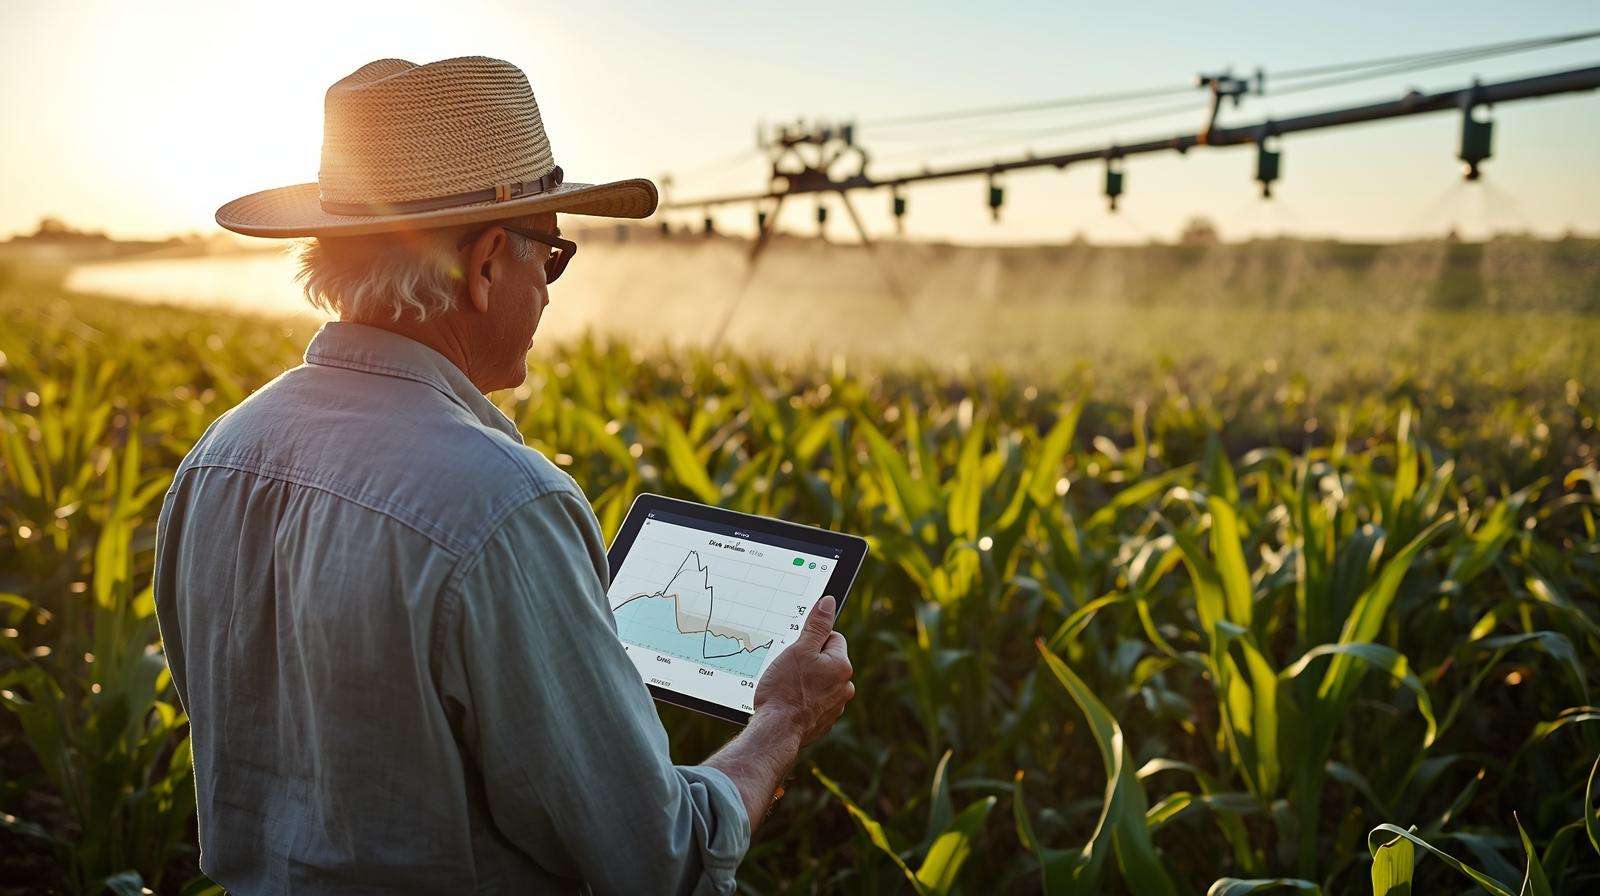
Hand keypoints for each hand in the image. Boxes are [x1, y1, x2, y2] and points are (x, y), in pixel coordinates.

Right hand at [752, 596, 854, 746]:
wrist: (776, 731)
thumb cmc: (785, 689)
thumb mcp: (799, 649)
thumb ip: (816, 625)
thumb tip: (828, 602)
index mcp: (842, 667)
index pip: (833, 638)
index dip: (812, 639)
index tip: (797, 649)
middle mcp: (844, 688)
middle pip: (827, 661)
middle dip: (809, 662)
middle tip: (789, 668)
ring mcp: (835, 707)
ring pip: (820, 682)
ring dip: (806, 681)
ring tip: (786, 687)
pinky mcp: (823, 722)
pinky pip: (814, 702)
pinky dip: (803, 700)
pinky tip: (789, 702)